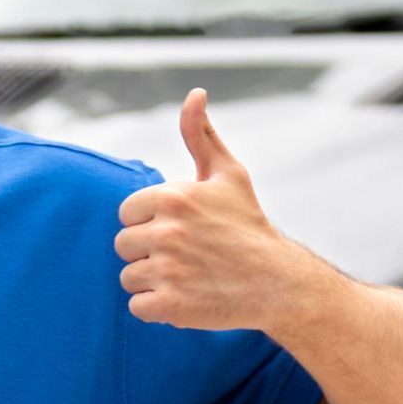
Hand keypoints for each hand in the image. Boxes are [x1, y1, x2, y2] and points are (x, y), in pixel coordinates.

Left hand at [114, 87, 307, 330]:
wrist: (278, 282)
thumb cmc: (249, 226)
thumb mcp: (228, 174)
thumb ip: (201, 135)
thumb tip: (195, 94)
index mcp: (173, 197)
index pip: (127, 212)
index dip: (149, 223)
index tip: (178, 230)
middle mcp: (167, 232)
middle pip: (124, 245)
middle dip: (148, 252)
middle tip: (185, 257)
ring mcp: (168, 270)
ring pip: (129, 277)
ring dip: (153, 282)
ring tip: (187, 277)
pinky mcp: (171, 305)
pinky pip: (138, 307)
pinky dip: (156, 309)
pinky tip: (184, 299)